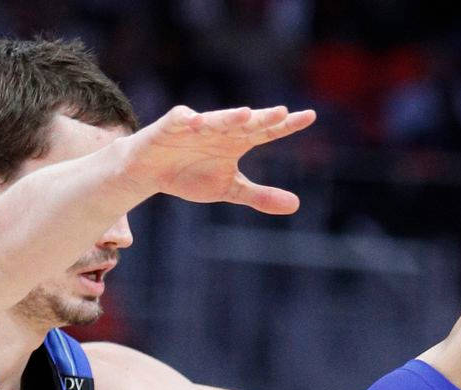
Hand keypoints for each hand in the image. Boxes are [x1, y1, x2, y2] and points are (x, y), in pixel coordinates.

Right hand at [121, 104, 315, 213]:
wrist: (149, 172)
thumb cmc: (191, 175)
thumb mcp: (230, 190)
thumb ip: (261, 196)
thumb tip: (296, 205)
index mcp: (238, 142)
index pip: (268, 131)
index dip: (288, 125)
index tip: (311, 116)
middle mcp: (221, 129)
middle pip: (246, 122)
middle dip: (263, 118)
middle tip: (283, 113)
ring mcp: (196, 126)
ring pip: (216, 120)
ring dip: (229, 117)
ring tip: (246, 114)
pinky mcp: (170, 126)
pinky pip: (180, 120)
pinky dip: (188, 120)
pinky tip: (196, 122)